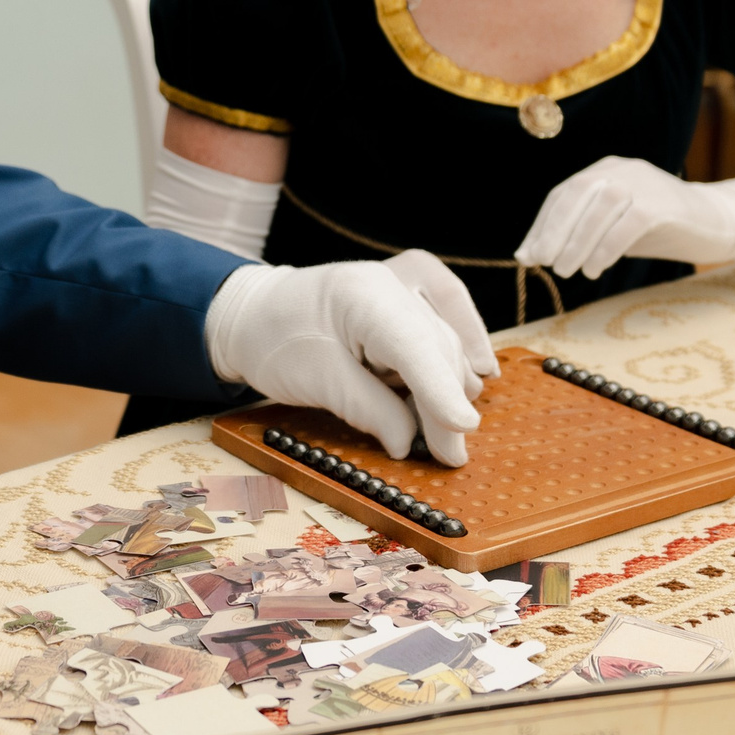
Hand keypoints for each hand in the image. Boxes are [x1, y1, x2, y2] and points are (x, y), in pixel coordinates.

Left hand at [207, 253, 496, 464]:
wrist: (254, 313)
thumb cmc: (275, 341)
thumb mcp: (317, 383)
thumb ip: (370, 411)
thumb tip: (412, 442)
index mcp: (361, 296)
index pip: (414, 346)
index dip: (441, 390)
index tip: (462, 428)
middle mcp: (389, 280)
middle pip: (437, 349)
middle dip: (444, 406)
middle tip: (448, 456)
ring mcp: (400, 278)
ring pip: (447, 336)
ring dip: (448, 382)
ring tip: (438, 425)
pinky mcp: (406, 286)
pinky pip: (449, 304)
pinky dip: (465, 335)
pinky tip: (481, 365)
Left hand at [514, 157, 734, 279]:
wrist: (718, 223)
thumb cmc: (660, 229)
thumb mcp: (612, 229)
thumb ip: (576, 235)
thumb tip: (528, 255)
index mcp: (606, 170)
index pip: (564, 194)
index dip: (543, 225)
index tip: (529, 255)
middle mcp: (622, 169)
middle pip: (577, 196)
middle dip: (554, 232)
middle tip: (544, 263)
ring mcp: (644, 183)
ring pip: (600, 209)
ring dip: (577, 242)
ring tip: (567, 271)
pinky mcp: (663, 204)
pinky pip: (627, 224)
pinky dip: (606, 248)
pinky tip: (595, 269)